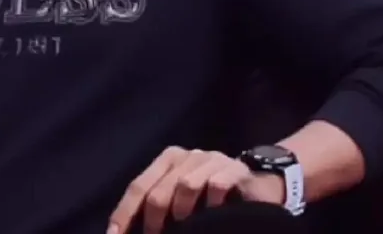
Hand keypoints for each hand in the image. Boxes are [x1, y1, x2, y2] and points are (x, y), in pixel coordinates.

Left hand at [108, 147, 284, 233]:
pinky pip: (218, 184)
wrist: (257, 187)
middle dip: (152, 221)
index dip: (125, 212)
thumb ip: (159, 207)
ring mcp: (211, 160)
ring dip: (181, 212)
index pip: (139, 186)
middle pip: (159, 189)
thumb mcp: (181, 200)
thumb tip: (128, 231)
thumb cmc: (212, 198)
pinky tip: (214, 213)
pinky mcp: (235, 169)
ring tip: (183, 228)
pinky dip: (212, 201)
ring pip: (185, 185)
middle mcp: (187, 156)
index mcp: (168, 160)